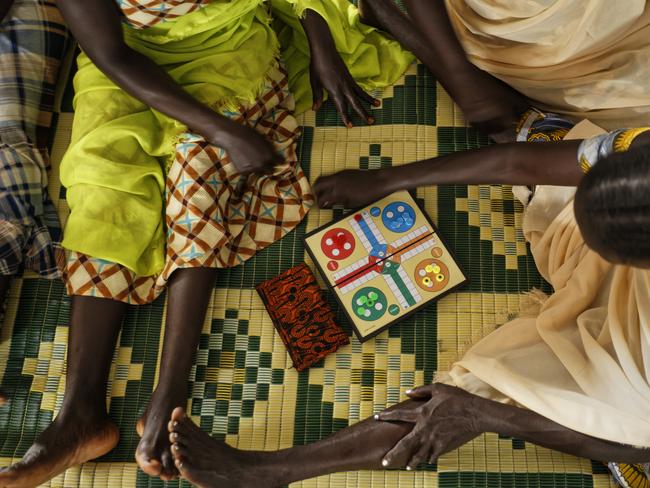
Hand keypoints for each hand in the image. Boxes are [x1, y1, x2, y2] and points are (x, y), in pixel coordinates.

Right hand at [214, 121, 281, 175]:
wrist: (231, 137)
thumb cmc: (248, 134)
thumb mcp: (263, 140)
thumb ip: (270, 150)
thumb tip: (277, 156)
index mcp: (269, 156)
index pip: (279, 162)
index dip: (278, 160)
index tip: (277, 160)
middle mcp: (262, 165)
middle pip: (270, 170)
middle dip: (268, 166)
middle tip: (262, 160)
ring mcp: (252, 169)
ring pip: (258, 172)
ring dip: (257, 167)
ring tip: (250, 158)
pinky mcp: (243, 172)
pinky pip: (248, 172)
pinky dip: (247, 168)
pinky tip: (242, 160)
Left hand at [302, 10, 379, 126]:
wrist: (324, 50)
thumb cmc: (317, 66)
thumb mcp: (314, 83)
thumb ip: (317, 97)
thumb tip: (315, 110)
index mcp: (334, 90)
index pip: (341, 107)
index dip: (345, 117)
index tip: (350, 126)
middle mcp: (344, 87)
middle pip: (355, 103)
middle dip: (363, 113)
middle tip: (371, 121)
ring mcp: (348, 81)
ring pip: (360, 94)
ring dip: (369, 101)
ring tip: (378, 106)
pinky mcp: (350, 77)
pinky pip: (359, 88)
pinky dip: (365, 93)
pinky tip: (369, 97)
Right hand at [314, 169, 391, 208]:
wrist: (379, 181)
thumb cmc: (368, 195)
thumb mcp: (352, 203)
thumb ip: (339, 203)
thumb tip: (330, 204)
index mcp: (337, 191)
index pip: (321, 198)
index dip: (319, 204)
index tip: (321, 207)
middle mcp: (335, 181)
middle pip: (318, 184)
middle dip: (316, 191)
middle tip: (319, 198)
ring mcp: (339, 175)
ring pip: (324, 178)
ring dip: (322, 185)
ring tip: (326, 193)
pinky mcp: (344, 171)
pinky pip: (332, 176)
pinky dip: (330, 182)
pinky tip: (336, 188)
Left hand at [375, 384, 480, 468]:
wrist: (475, 413)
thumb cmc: (457, 398)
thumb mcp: (438, 389)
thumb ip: (421, 391)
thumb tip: (407, 392)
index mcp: (421, 413)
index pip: (399, 415)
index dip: (387, 415)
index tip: (377, 416)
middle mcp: (425, 429)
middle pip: (405, 444)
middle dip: (393, 454)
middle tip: (384, 462)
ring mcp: (434, 439)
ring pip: (419, 454)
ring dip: (412, 462)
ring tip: (406, 467)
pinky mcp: (444, 446)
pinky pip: (434, 455)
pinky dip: (430, 459)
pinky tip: (427, 461)